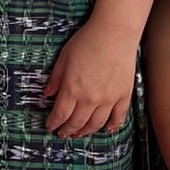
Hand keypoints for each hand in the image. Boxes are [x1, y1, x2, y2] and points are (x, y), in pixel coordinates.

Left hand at [44, 19, 135, 137]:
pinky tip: (107, 129)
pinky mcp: (124, 95)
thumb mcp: (63, 59)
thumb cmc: (86, 43)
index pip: (60, 114)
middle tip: (62, 133)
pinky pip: (118, 117)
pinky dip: (112, 126)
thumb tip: (46, 95)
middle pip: (77, 122)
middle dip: (67, 130)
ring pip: (96, 124)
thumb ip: (55, 80)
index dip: (54, 123)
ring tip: (78, 133)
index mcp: (72, 89)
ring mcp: (109, 99)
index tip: (50, 126)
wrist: (113, 35)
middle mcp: (90, 99)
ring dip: (86, 131)